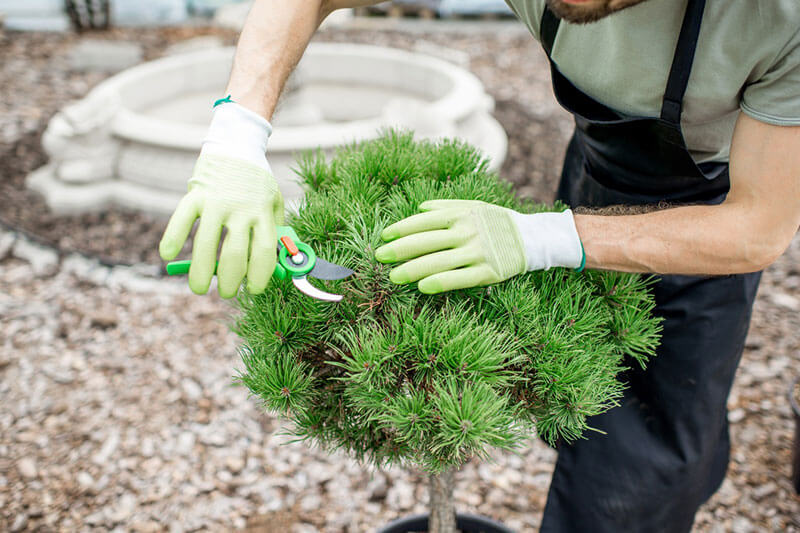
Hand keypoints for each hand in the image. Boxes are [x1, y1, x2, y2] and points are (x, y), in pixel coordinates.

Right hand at [159, 101, 283, 297]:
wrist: (237, 143)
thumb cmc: (257, 181)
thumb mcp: (274, 203)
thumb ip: (276, 231)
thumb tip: (277, 266)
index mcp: (263, 213)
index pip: (263, 253)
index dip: (260, 276)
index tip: (254, 289)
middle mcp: (241, 208)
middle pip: (235, 255)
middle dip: (231, 281)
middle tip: (227, 292)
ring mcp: (217, 200)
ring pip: (206, 244)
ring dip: (201, 272)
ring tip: (199, 288)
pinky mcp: (197, 193)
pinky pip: (182, 218)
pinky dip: (172, 238)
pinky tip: (168, 255)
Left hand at [375, 200, 583, 293]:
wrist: (532, 237)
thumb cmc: (497, 221)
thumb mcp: (474, 206)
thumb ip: (446, 206)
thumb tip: (418, 208)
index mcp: (460, 214)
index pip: (423, 221)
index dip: (402, 229)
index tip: (384, 236)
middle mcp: (466, 231)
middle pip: (426, 241)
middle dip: (400, 249)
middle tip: (380, 257)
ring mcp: (477, 252)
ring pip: (438, 261)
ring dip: (413, 269)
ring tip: (393, 276)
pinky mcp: (488, 272)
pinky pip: (460, 278)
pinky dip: (440, 282)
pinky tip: (422, 287)